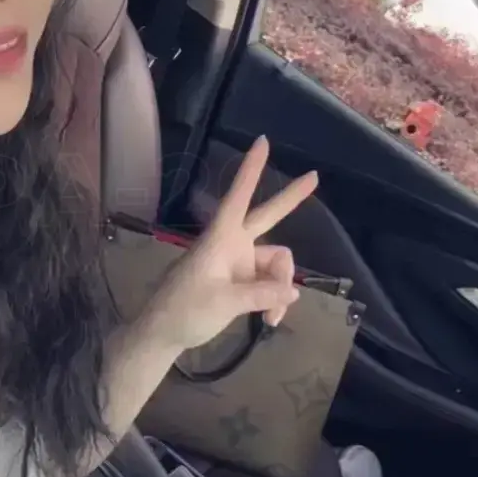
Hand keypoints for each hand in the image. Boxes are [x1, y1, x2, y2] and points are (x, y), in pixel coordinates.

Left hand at [144, 137, 317, 355]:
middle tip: (314, 176)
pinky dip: (274, 300)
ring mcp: (238, 264)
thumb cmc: (184, 310)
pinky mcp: (241, 282)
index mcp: (220, 238)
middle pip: (267, 217)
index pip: (239, 197)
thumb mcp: (224, 303)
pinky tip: (270, 321)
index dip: (250, 170)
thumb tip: (294, 291)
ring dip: (280, 289)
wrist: (163, 335)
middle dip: (290, 200)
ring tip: (273, 317)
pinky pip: (269, 284)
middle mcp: (232, 245)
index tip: (261, 141)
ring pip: (275, 264)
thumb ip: (261, 295)